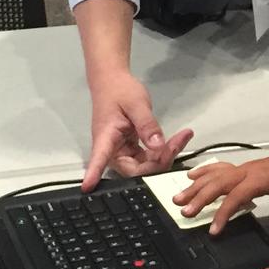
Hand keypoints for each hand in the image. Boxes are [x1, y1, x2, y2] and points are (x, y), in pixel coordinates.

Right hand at [82, 69, 191, 189]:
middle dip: (158, 162)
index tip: (87, 188)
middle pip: (135, 170)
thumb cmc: (119, 89)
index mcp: (105, 138)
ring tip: (182, 137)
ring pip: (145, 166)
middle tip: (177, 142)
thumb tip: (158, 146)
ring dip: (164, 156)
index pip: (98, 159)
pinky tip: (176, 140)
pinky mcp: (132, 149)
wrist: (113, 81)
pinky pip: (149, 158)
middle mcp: (112, 150)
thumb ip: (147, 125)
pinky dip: (163, 151)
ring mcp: (123, 151)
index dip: (94, 174)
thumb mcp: (136, 103)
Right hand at [176, 152, 268, 249]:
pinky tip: (191, 176)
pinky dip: (204, 171)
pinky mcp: (241, 167)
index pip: (235, 197)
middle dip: (200, 198)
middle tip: (184, 211)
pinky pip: (218, 167)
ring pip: (214, 175)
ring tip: (178, 198)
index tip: (213, 230)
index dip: (223, 213)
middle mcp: (246, 171)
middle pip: (218, 184)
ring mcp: (242, 167)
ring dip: (196, 186)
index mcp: (259, 180)